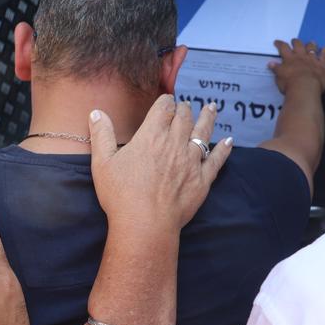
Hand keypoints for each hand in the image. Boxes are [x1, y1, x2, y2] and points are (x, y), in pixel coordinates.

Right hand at [88, 95, 232, 234]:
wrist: (145, 224)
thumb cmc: (121, 194)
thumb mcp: (103, 163)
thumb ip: (101, 135)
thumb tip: (96, 113)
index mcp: (151, 135)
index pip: (163, 109)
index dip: (166, 102)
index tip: (167, 101)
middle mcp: (175, 143)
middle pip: (184, 118)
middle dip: (185, 109)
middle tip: (186, 106)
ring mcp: (192, 161)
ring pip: (203, 133)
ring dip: (208, 118)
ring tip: (212, 107)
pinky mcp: (202, 179)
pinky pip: (216, 160)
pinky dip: (223, 149)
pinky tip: (228, 142)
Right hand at [269, 39, 324, 94]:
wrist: (305, 88)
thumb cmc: (289, 84)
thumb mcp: (279, 77)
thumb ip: (276, 69)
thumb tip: (271, 63)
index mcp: (289, 59)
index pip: (283, 48)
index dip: (280, 44)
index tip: (277, 42)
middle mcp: (301, 56)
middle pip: (298, 45)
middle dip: (296, 42)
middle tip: (294, 41)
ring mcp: (312, 59)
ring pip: (312, 48)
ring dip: (311, 44)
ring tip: (310, 42)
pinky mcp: (322, 65)